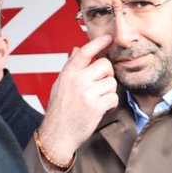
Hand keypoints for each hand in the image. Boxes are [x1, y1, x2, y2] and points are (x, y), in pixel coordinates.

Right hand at [35, 36, 118, 167]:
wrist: (57, 135)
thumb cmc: (59, 111)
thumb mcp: (60, 85)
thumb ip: (70, 67)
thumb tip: (76, 49)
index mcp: (68, 74)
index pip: (84, 52)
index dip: (98, 42)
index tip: (109, 38)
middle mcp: (77, 81)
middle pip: (105, 65)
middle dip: (107, 74)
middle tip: (101, 85)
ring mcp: (86, 93)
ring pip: (112, 82)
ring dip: (109, 92)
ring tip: (98, 100)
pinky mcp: (96, 106)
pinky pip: (113, 97)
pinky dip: (111, 104)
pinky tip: (102, 108)